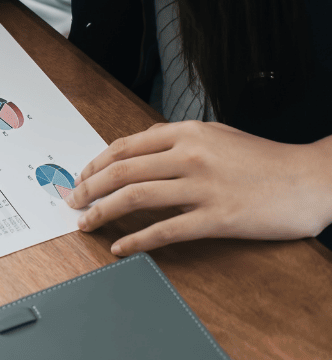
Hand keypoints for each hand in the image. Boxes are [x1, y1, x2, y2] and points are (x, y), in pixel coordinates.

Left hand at [68, 121, 331, 254]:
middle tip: (72, 202)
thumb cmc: (265, 160)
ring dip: (102, 212)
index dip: (96, 164)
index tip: (81, 178)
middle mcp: (190, 155)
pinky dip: (135, 240)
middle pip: (122, 171)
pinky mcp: (216, 218)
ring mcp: (202, 187)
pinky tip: (119, 247)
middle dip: (89, 189)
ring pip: (134, 198)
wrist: (312, 179)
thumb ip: (178, 141)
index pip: (125, 146)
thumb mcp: (218, 136)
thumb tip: (140, 149)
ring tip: (85, 223)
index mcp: (188, 132)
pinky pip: (164, 231)